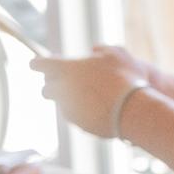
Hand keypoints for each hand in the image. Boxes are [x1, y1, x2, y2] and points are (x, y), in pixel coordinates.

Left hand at [31, 47, 155, 137]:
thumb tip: (96, 49)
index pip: (39, 64)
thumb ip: (103, 49)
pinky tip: (101, 110)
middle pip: (47, 87)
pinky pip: (76, 117)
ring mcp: (68, 108)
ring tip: (92, 97)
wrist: (133, 110)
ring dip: (71, 100)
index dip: (40, 63)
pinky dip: (84, 113)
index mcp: (65, 68)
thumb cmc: (125, 78)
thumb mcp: (118, 54)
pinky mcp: (77, 124)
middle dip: (55, 84)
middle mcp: (60, 89)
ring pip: (62, 103)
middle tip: (71, 82)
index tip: (41, 64)